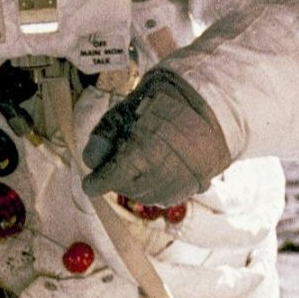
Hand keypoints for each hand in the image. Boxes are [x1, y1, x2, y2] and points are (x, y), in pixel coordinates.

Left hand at [81, 69, 231, 205]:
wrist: (208, 101)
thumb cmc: (164, 101)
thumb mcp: (126, 110)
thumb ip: (104, 136)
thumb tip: (90, 161)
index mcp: (141, 152)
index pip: (110, 179)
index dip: (96, 183)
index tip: (90, 185)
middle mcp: (161, 172)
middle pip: (128, 189)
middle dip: (117, 181)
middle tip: (115, 167)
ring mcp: (180, 181)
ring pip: (148, 196)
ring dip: (137, 187)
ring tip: (137, 168)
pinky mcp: (195, 185)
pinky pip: (169, 196)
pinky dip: (157, 190)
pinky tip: (155, 175)